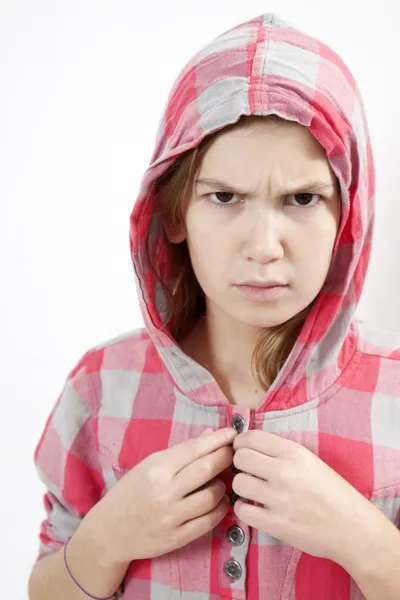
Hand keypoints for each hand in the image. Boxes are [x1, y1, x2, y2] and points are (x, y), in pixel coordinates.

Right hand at [88, 426, 236, 564]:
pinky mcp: (177, 538)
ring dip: (223, 486)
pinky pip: (209, 521)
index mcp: (156, 468)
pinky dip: (220, 509)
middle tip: (233, 454)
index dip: (217, 439)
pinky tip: (219, 502)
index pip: (194, 449)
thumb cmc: (130, 492)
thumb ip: (181, 451)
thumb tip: (211, 435)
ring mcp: (171, 516)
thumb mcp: (149, 465)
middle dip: (225, 457)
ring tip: (221, 482)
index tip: (232, 433)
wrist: (108, 532)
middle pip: (208, 468)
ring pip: (212, 496)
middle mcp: (164, 491)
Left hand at [232, 430, 380, 566]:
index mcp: (294, 452)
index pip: (252, 437)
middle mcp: (284, 472)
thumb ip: (281, 452)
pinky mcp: (275, 524)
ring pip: (238, 483)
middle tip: (249, 471)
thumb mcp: (310, 461)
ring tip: (253, 491)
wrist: (353, 528)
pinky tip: (254, 508)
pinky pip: (241, 510)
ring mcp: (279, 499)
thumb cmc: (333, 493)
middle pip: (240, 458)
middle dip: (240, 464)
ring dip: (242, 487)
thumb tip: (248, 446)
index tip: (242, 449)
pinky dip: (244, 509)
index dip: (241, 443)